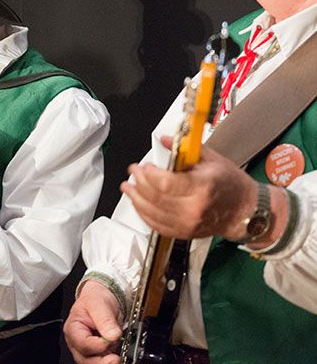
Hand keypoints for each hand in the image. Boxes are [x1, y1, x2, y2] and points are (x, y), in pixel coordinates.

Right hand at [64, 280, 121, 363]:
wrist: (103, 299)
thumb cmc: (96, 299)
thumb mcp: (98, 303)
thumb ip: (105, 319)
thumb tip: (112, 335)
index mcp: (73, 328)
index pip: (82, 343)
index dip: (97, 345)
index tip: (110, 340)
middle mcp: (77, 342)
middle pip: (85, 359)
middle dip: (101, 361)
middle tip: (115, 358)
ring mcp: (87, 350)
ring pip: (93, 363)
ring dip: (106, 361)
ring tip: (117, 355)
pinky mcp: (98, 353)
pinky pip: (103, 361)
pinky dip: (110, 360)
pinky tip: (117, 355)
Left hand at [121, 136, 257, 239]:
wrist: (245, 212)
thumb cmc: (231, 184)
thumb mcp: (212, 159)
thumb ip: (184, 150)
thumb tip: (164, 140)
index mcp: (202, 187)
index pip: (165, 183)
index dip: (149, 174)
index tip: (143, 166)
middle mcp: (193, 208)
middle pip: (155, 197)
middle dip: (139, 182)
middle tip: (133, 172)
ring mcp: (187, 224)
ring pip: (151, 212)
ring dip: (135, 198)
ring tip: (128, 186)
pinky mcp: (183, 233)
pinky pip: (156, 225)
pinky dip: (143, 213)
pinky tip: (138, 202)